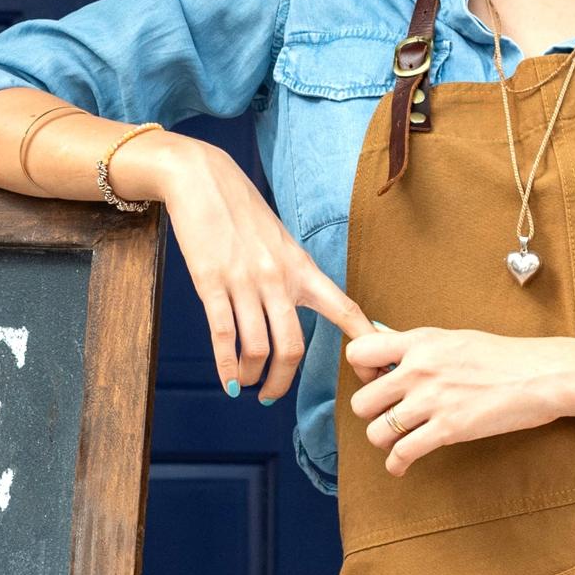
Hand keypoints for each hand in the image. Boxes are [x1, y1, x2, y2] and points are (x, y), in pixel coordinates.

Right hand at [145, 138, 368, 400]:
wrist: (202, 179)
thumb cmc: (240, 211)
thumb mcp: (278, 240)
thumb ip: (292, 274)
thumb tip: (304, 305)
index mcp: (301, 267)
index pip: (344, 309)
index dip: (363, 342)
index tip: (373, 372)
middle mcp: (278, 277)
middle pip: (293, 346)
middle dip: (282, 380)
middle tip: (271, 395)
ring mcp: (245, 281)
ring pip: (258, 348)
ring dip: (252, 377)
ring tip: (246, 384)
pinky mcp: (211, 282)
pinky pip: (223, 336)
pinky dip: (227, 367)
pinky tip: (228, 382)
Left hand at [346, 324, 574, 474]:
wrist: (542, 375)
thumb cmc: (503, 356)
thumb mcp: (455, 338)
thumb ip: (419, 346)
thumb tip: (387, 349)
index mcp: (419, 342)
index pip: (359, 353)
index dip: (362, 371)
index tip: (378, 380)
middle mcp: (419, 369)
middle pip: (361, 401)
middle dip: (372, 413)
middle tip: (391, 415)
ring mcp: (432, 400)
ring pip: (376, 432)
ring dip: (384, 441)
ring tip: (397, 441)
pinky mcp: (448, 429)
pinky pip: (402, 453)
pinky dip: (397, 465)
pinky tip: (401, 466)